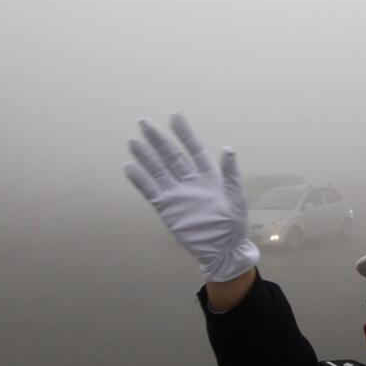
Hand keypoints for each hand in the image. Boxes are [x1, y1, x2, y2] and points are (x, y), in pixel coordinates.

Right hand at [124, 112, 259, 281]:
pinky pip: (151, 191)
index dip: (184, 132)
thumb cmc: (234, 224)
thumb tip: (228, 148)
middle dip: (158, 139)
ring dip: (146, 156)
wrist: (223, 249)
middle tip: (144, 122)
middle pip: (171, 155)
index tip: (174, 115)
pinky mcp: (167, 208)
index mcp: (208, 175)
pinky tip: (129, 167)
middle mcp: (189, 181)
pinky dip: (140, 180)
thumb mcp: (236, 197)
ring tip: (132, 141)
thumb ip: (230, 173)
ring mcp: (177, 194)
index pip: (194, 148)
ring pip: (158, 170)